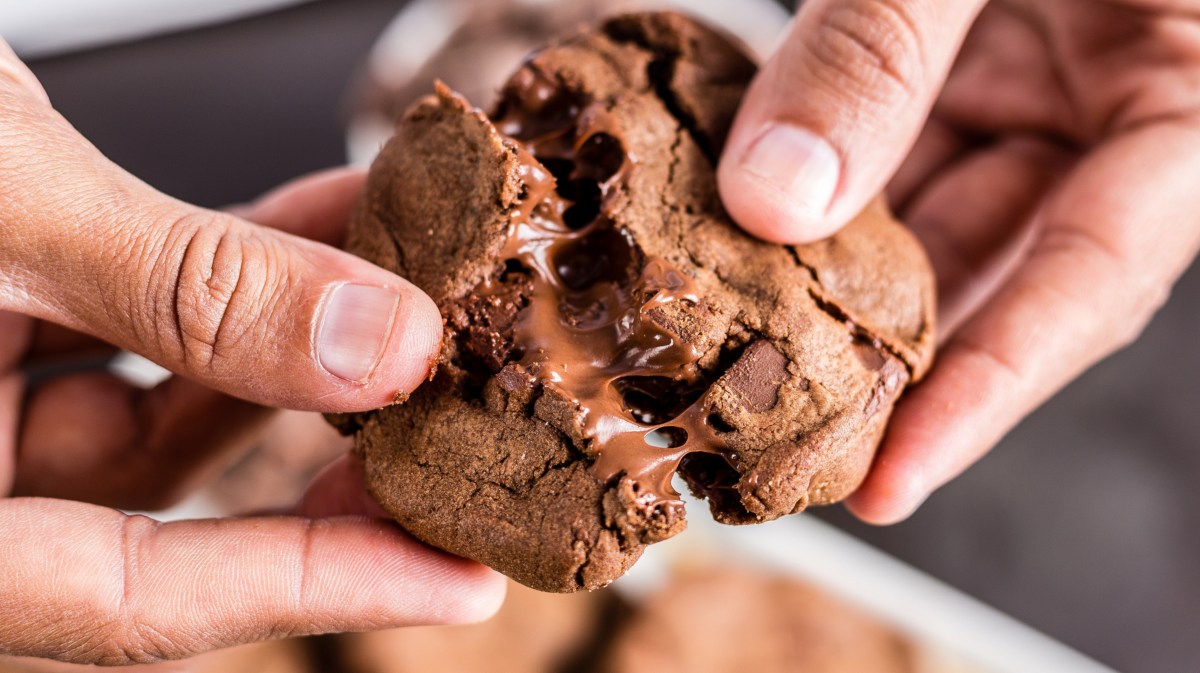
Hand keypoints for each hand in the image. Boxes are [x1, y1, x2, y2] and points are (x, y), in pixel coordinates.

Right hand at [0, 40, 502, 663]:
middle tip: (457, 433)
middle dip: (317, 459)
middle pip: (156, 514)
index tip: (458, 584)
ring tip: (411, 288)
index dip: (309, 589)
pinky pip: (128, 329)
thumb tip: (382, 346)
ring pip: (157, 410)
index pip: (126, 601)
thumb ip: (189, 288)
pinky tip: (328, 224)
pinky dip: (231, 279)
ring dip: (295, 342)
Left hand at [718, 0, 1199, 522]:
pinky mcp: (959, 49)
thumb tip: (775, 197)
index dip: (990, 388)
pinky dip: (813, 178)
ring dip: (835, 267)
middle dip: (892, 350)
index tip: (892, 479)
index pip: (1095, 279)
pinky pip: (884, 136)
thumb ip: (882, 47)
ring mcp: (1031, 76)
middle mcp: (1108, 100)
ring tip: (742, 338)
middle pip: (998, 266)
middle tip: (788, 430)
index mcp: (1186, 89)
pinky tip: (741, 216)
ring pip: (927, 208)